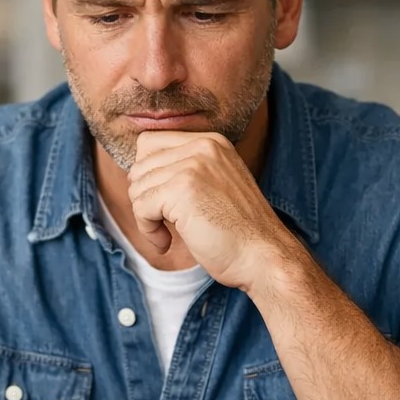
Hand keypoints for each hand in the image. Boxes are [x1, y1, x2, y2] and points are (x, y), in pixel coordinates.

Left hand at [128, 131, 296, 290]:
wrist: (263, 257)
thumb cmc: (238, 233)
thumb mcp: (214, 187)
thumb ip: (184, 172)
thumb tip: (136, 174)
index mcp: (211, 142)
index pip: (149, 144)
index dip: (147, 177)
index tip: (162, 204)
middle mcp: (202, 146)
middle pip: (140, 165)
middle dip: (144, 199)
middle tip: (164, 224)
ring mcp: (193, 165)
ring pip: (137, 187)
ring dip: (145, 218)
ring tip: (168, 234)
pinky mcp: (183, 188)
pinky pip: (141, 206)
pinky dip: (148, 230)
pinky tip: (167, 242)